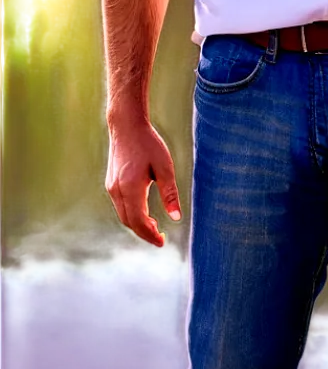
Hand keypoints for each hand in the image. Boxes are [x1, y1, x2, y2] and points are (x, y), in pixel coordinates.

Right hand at [105, 117, 180, 247]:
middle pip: (129, 222)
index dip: (150, 236)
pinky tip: (144, 212)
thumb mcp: (165, 167)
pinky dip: (132, 215)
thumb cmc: (148, 144)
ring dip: (138, 225)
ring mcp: (111, 187)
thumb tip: (176, 217)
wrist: (126, 126)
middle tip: (161, 238)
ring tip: (155, 226)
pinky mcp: (111, 183)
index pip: (139, 221)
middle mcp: (117, 190)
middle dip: (144, 233)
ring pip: (123, 216)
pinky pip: (120, 207)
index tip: (162, 243)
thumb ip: (170, 192)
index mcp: (131, 188)